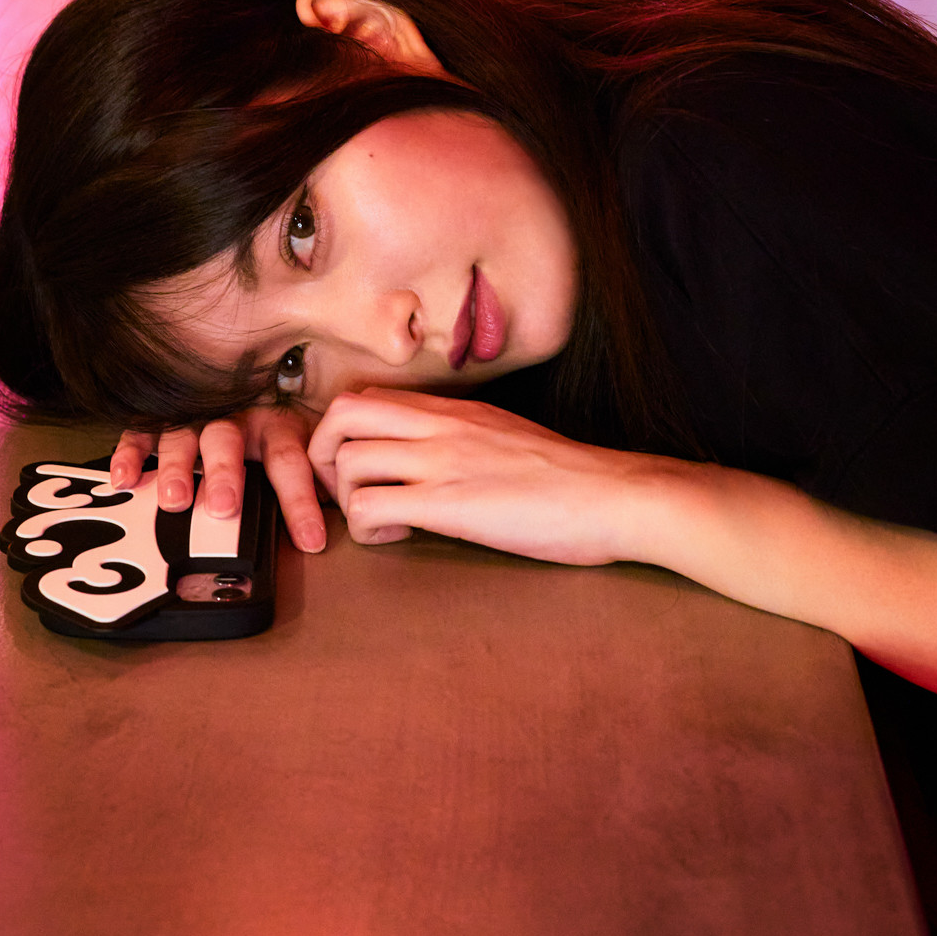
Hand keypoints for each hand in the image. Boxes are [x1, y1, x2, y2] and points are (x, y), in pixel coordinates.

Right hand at [111, 404, 326, 552]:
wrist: (248, 369)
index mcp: (276, 425)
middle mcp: (235, 418)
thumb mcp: (305, 442)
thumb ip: (316, 473)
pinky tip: (123, 479)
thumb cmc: (280, 426)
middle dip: (225, 475)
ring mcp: (195, 416)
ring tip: (175, 499)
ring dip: (177, 468)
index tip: (310, 540)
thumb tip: (337, 507)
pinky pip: (141, 432)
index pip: (290, 462)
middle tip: (222, 508)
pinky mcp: (162, 420)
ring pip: (183, 437)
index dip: (300, 502)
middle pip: (228, 441)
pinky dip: (129, 453)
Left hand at [307, 388, 649, 564]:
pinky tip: (398, 539)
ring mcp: (442, 461)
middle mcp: (441, 425)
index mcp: (456, 410)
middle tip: (344, 492)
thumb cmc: (573, 479)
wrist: (612, 496)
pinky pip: (369, 508)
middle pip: (342, 414)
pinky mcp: (448, 504)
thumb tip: (443, 460)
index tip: (361, 468)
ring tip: (379, 522)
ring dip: (347, 499)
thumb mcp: (510, 438)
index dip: (347, 432)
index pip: (372, 396)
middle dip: (323, 456)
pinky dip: (367, 531)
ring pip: (347, 462)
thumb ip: (468, 439)